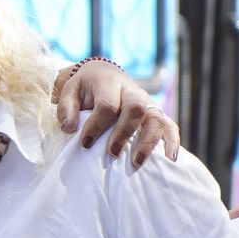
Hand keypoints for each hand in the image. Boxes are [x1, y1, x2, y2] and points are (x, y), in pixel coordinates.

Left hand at [55, 60, 179, 165]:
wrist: (102, 75)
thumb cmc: (84, 88)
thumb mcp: (69, 92)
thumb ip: (66, 108)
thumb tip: (69, 127)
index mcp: (109, 83)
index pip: (107, 104)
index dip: (96, 125)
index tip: (85, 142)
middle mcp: (132, 91)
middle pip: (136, 108)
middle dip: (125, 133)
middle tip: (112, 153)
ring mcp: (147, 101)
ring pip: (156, 117)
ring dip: (149, 141)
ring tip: (137, 162)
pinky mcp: (155, 112)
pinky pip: (169, 125)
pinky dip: (172, 141)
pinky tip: (169, 159)